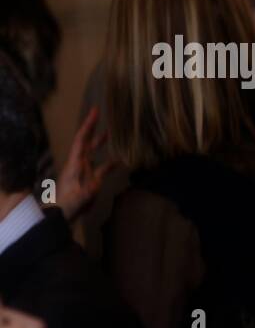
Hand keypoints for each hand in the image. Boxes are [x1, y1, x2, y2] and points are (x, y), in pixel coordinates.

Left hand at [55, 107, 115, 221]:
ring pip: (93, 153)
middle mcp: (80, 164)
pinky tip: (120, 161)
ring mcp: (85, 172)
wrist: (60, 216)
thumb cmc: (66, 205)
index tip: (95, 112)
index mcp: (75, 164)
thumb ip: (85, 192)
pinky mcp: (90, 181)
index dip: (88, 125)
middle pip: (86, 142)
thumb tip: (94, 187)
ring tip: (110, 132)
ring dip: (100, 142)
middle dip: (92, 128)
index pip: (81, 140)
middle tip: (99, 114)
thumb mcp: (77, 199)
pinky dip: (110, 163)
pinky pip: (102, 168)